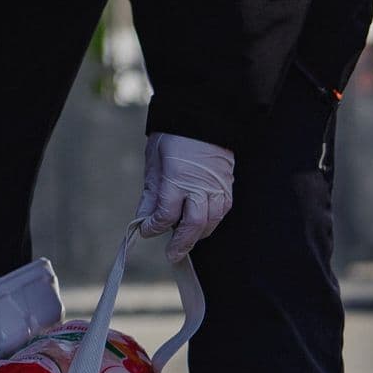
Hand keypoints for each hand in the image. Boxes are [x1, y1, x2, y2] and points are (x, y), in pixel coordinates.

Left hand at [136, 133, 235, 260]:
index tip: (145, 230)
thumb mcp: (154, 163)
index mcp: (177, 179)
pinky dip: (212, 222)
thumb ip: (151, 194)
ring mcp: (217, 188)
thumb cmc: (173, 137)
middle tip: (172, 255)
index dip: (153, 227)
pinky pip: (222, 211)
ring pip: (210, 222)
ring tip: (186, 241)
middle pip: (192, 225)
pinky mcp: (228, 187)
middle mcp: (200, 187)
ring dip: (198, 235)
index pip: (165, 215)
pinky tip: (202, 224)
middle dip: (181, 243)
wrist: (202, 117)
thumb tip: (144, 218)